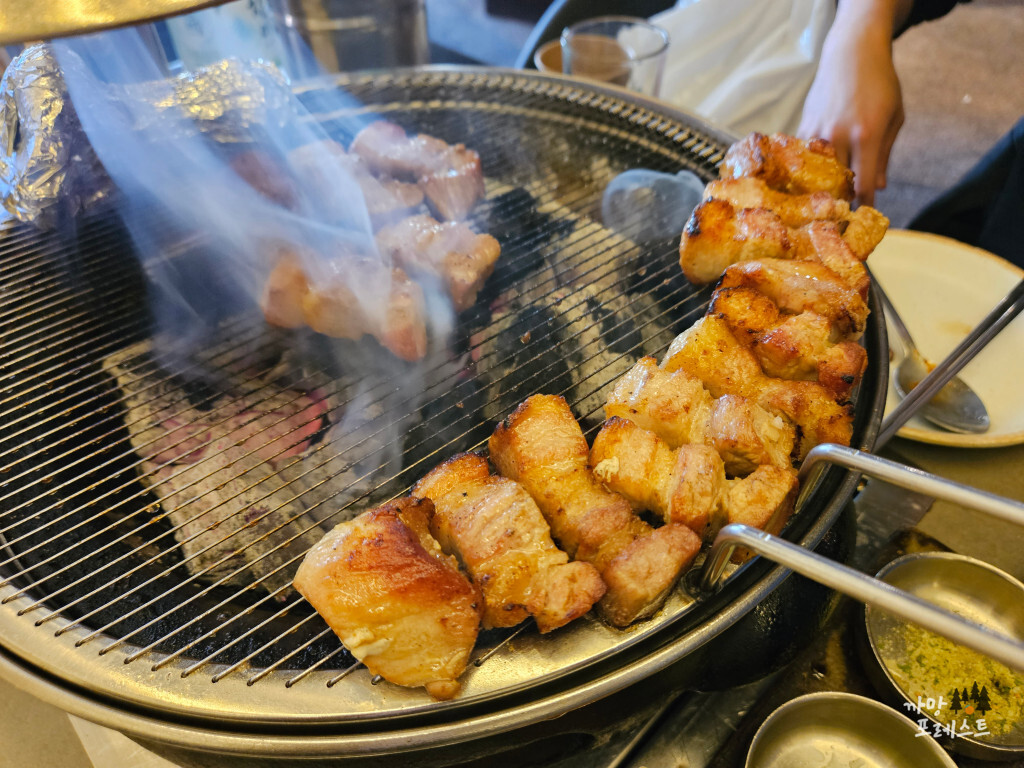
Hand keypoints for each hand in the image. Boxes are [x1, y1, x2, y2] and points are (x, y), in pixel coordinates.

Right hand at [798, 16, 904, 205]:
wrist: (851, 52)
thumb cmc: (880, 84)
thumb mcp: (894, 118)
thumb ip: (884, 155)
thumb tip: (879, 188)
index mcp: (867, 135)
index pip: (864, 184)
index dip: (864, 206)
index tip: (862, 223)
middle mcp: (840, 135)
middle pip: (835, 183)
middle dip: (839, 204)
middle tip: (839, 222)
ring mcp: (818, 131)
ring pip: (815, 173)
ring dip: (820, 190)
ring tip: (820, 207)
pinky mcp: (804, 125)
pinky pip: (804, 157)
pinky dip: (807, 170)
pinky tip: (807, 180)